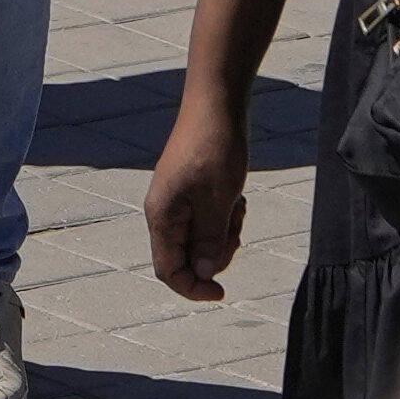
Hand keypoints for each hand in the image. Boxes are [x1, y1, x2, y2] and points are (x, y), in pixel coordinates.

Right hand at [146, 111, 255, 302]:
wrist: (217, 105)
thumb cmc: (215, 149)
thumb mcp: (219, 201)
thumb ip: (210, 241)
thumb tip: (206, 274)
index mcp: (162, 216)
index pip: (169, 271)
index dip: (194, 288)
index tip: (222, 293)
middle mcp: (165, 211)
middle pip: (187, 257)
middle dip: (216, 254)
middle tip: (236, 230)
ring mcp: (177, 201)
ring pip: (201, 239)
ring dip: (224, 234)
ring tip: (237, 206)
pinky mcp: (191, 191)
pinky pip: (207, 220)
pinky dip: (224, 216)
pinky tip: (236, 197)